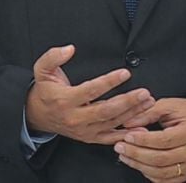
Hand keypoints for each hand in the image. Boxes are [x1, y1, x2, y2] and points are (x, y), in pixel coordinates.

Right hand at [25, 44, 156, 144]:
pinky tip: (141, 126)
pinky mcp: (90, 137)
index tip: (125, 73)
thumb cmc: (44, 91)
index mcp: (65, 100)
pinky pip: (110, 137)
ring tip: (147, 102)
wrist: (37, 115)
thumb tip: (69, 49)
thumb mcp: (42, 69)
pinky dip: (126, 134)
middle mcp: (75, 117)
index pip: (91, 91)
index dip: (109, 82)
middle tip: (144, 92)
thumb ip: (54, 56)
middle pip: (106, 110)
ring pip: (112, 122)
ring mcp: (84, 130)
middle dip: (127, 101)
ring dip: (132, 113)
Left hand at [113, 98, 185, 181]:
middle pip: (160, 159)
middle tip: (120, 147)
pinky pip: (166, 181)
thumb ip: (148, 113)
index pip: (163, 140)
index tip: (127, 136)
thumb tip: (128, 123)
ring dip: (139, 166)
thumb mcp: (169, 105)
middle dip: (136, 154)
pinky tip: (139, 165)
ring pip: (161, 173)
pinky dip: (150, 175)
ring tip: (125, 156)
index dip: (143, 140)